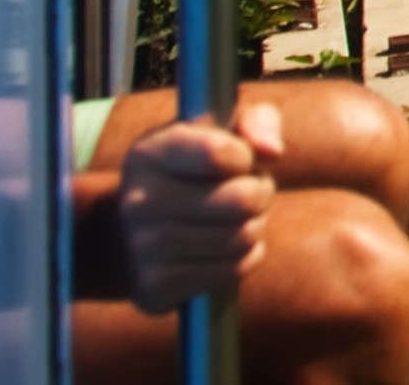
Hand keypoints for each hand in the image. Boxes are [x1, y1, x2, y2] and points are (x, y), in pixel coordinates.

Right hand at [117, 101, 287, 312]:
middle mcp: (138, 201)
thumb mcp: (222, 132)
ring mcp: (142, 248)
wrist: (136, 235)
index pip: (219, 154)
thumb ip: (256, 122)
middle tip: (249, 192)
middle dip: (260, 194)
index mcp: (150, 153)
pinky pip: (235, 269)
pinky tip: (223, 246)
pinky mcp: (156, 287)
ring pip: (243, 237)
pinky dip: (244, 257)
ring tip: (234, 218)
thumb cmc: (196, 170)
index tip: (239, 159)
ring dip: (254, 226)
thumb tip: (272, 150)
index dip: (246, 158)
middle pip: (243, 200)